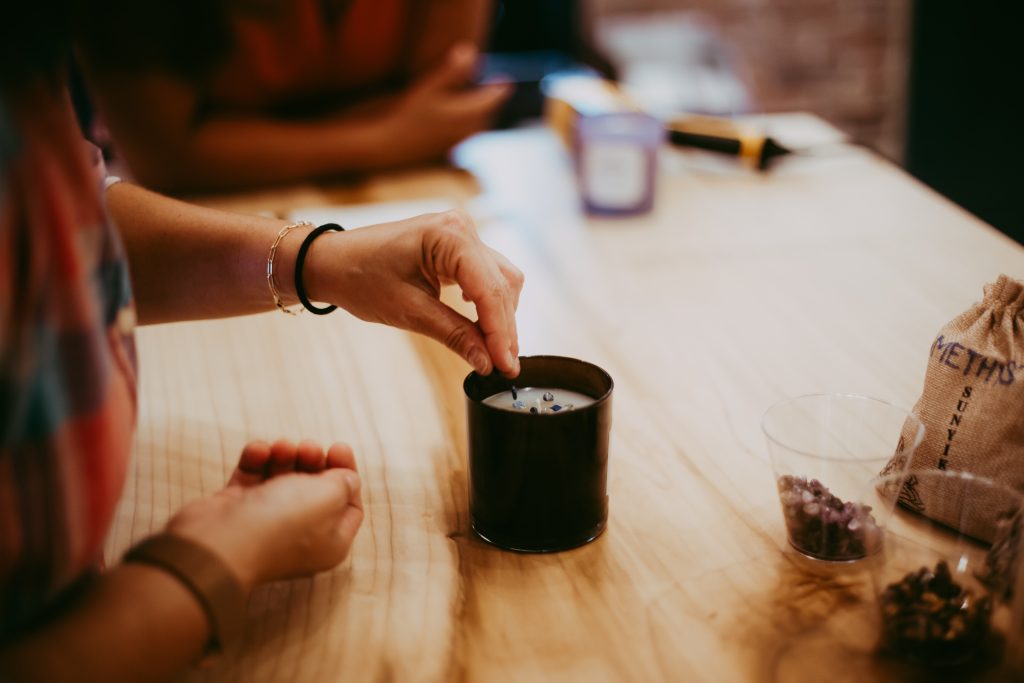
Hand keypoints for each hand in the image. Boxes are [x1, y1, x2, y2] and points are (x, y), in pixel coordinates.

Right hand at [167, 440, 362, 592]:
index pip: (349, 505)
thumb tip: (347, 478)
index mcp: (330, 542)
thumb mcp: (329, 497)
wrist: (218, 544)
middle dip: (314, 460)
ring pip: (283, 478)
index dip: (347, 473)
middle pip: (316, 488)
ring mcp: (266, 522)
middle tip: (308, 448)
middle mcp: (300, 535)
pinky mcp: (237, 508)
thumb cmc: (281, 523)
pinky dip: (257, 459)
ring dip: (285, 456)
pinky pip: (253, 475)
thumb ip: (344, 483)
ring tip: (281, 448)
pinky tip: (258, 452)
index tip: (337, 448)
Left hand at [305, 209, 522, 377]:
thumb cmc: (360, 278)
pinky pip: (487, 275)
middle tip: (503, 367)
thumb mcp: (408, 311)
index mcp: (449, 235)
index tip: (505, 367)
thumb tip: (487, 363)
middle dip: (503, 328)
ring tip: (494, 353)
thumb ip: (454, 334)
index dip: (500, 332)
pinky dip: (489, 303)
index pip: (489, 290)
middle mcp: (462, 227)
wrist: (333, 261)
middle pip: (501, 285)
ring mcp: (462, 233)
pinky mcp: (458, 245)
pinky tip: (482, 325)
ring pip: (501, 280)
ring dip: (500, 317)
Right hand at [371, 42, 510, 165]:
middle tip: (493, 92)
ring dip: (479, 117)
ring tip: (477, 108)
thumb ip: (451, 71)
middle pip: (487, 115)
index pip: (492, 99)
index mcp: (467, 114)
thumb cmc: (407, 115)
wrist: (391, 147)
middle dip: (489, 103)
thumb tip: (470, 50)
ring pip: (477, 129)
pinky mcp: (448, 154)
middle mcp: (467, 131)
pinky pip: (465, 139)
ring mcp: (458, 145)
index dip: (500, 88)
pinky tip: (457, 126)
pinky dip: (467, 129)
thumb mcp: (428, 88)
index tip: (506, 81)